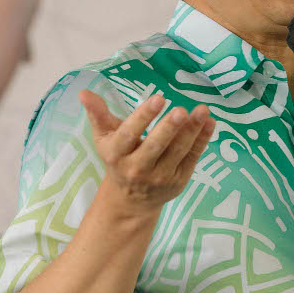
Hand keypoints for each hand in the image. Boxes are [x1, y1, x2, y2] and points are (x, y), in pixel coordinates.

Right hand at [79, 90, 214, 215]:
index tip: (158, 98)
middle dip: (169, 129)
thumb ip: (97, 114)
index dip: (143, 117)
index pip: (129, 135)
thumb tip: (84, 92)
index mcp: (117, 155)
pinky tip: (209, 122)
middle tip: (181, 110)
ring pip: (178, 152)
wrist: (130, 200)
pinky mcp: (178, 181)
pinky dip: (202, 140)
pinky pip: (192, 158)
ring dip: (192, 131)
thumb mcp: (104, 137)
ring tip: (202, 111)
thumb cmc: (118, 158)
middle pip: (155, 147)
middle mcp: (137, 168)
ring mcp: (160, 177)